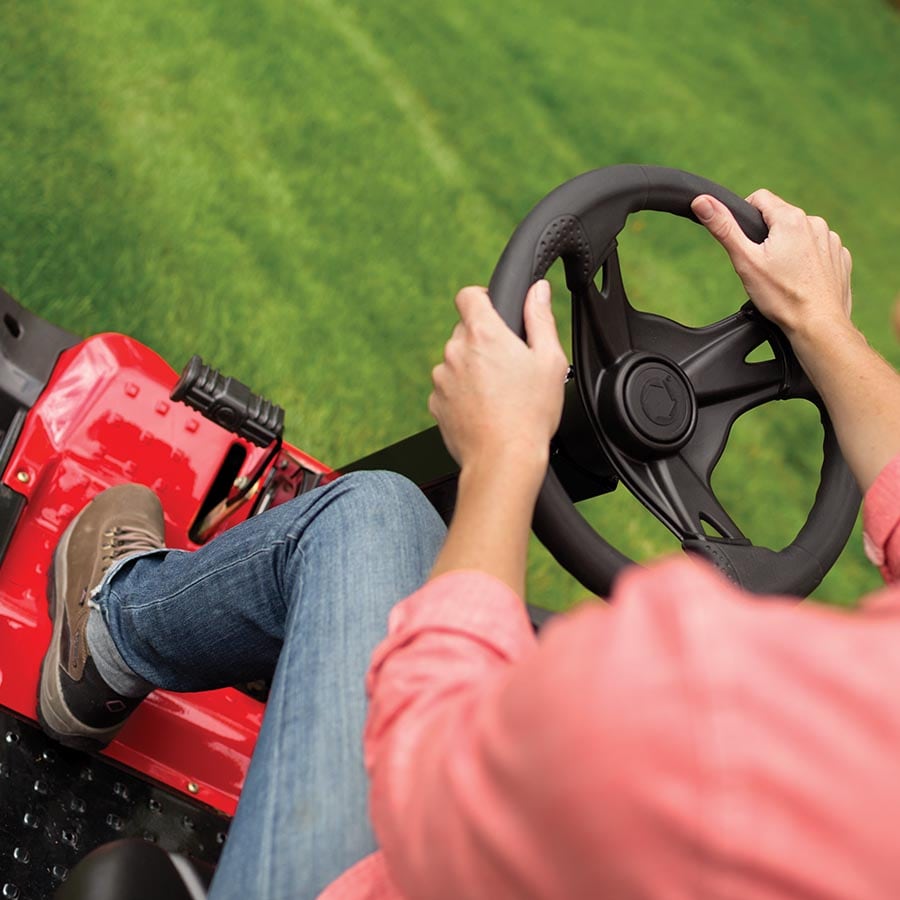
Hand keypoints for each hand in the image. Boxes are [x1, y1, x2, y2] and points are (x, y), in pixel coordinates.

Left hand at [428, 280, 567, 473]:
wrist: (503, 459)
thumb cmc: (530, 414)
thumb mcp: (549, 360)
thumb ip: (541, 318)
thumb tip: (538, 291)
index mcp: (483, 334)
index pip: (468, 295)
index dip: (482, 298)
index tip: (494, 311)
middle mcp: (455, 351)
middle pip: (465, 331)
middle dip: (484, 342)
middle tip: (509, 365)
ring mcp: (442, 378)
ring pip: (456, 361)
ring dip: (472, 369)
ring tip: (498, 394)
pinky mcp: (435, 403)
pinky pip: (448, 388)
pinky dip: (462, 393)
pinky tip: (484, 409)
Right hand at [691, 189, 853, 346]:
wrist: (818, 325)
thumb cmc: (781, 296)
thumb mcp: (744, 261)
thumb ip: (724, 228)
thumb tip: (702, 201)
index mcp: (790, 218)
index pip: (760, 198)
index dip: (746, 217)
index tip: (746, 243)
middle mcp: (815, 223)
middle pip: (780, 218)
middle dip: (768, 236)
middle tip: (762, 266)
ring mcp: (831, 240)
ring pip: (800, 234)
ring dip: (789, 247)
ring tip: (783, 276)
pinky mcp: (840, 257)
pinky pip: (818, 249)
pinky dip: (808, 260)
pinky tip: (801, 280)